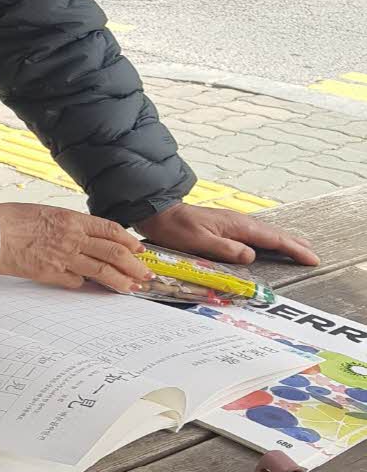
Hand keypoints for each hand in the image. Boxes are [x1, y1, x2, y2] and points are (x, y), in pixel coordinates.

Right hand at [0, 203, 151, 292]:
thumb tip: (78, 235)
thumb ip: (64, 224)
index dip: (129, 241)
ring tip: (131, 288)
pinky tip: (87, 286)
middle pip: (114, 252)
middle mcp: (72, 237)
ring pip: (102, 271)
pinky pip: (75, 281)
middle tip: (146, 275)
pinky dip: (83, 284)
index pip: (111, 230)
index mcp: (71, 218)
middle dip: (134, 266)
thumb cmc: (7, 218)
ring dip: (120, 281)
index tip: (140, 250)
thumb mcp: (42, 212)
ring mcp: (63, 257)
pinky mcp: (49, 274)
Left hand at [136, 203, 318, 266]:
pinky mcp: (224, 226)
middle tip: (312, 256)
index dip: (293, 249)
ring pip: (264, 234)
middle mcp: (238, 222)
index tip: (311, 258)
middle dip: (294, 245)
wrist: (159, 212)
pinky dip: (267, 240)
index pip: (273, 239)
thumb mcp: (199, 241)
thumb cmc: (175, 228)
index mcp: (237, 225)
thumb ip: (226, 249)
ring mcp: (231, 223)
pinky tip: (267, 244)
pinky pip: (253, 234)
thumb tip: (252, 256)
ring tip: (297, 249)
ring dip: (282, 242)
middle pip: (273, 234)